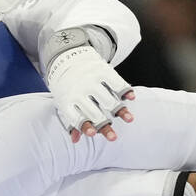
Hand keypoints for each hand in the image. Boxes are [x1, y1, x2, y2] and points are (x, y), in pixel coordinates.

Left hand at [42, 27, 134, 141]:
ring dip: (120, 110)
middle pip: (94, 113)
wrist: (66, 55)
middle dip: (104, 126)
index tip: (93, 134)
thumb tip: (75, 140)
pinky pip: (115, 82)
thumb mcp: (64, 100)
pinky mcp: (102, 70)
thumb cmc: (67, 85)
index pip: (76, 117)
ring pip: (108, 100)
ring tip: (129, 120)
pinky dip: (124, 90)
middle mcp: (78, 91)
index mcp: (67, 100)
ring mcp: (91, 80)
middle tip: (113, 138)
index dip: (84, 126)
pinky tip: (131, 97)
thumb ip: (71, 120)